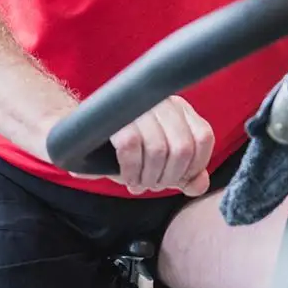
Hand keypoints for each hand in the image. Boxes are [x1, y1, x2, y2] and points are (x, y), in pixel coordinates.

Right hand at [82, 95, 214, 196]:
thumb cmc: (129, 147)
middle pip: (182, 147)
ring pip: (158, 149)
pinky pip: (131, 148)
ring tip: (139, 183)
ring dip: (149, 177)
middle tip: (154, 185)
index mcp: (181, 110)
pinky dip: (131, 171)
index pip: (204, 137)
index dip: (195, 165)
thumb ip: (186, 174)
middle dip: (169, 177)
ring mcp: (140, 107)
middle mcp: (163, 102)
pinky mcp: (116, 117)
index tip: (179, 179)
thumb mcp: (161, 162)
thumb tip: (200, 185)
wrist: (83, 133)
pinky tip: (127, 178)